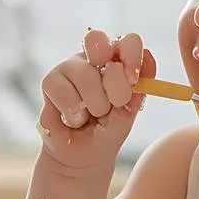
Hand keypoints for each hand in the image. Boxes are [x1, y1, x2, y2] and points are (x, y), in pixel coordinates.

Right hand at [38, 29, 155, 172]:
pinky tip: (73, 119)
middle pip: (99, 43)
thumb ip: (135, 90)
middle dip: (112, 78)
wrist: (83, 156)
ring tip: (91, 117)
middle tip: (116, 102)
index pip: (127, 42)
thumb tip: (148, 56)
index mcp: (118, 60)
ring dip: (95, 106)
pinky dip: (73, 114)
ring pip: (86, 76)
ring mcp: (71, 67)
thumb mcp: (127, 114)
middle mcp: (94, 57)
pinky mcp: (50, 80)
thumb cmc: (108, 131)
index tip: (134, 79)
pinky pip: (65, 93)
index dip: (131, 55)